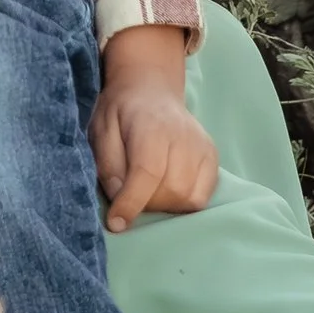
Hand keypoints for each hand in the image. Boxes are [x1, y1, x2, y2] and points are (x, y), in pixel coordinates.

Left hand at [90, 27, 217, 232]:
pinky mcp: (212, 156)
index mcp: (152, 126)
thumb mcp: (101, 130)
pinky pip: (203, 196)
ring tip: (148, 192)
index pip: (147, 173)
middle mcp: (184, 136)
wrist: (150, 89)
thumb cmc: (121, 111)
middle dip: (147, 205)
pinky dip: (183, 202)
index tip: (116, 224)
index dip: (131, 203)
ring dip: (165, 206)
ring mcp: (203, 147)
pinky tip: (167, 190)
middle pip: (171, 191)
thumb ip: (108, 164)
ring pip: (189, 198)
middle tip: (129, 196)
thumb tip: (119, 197)